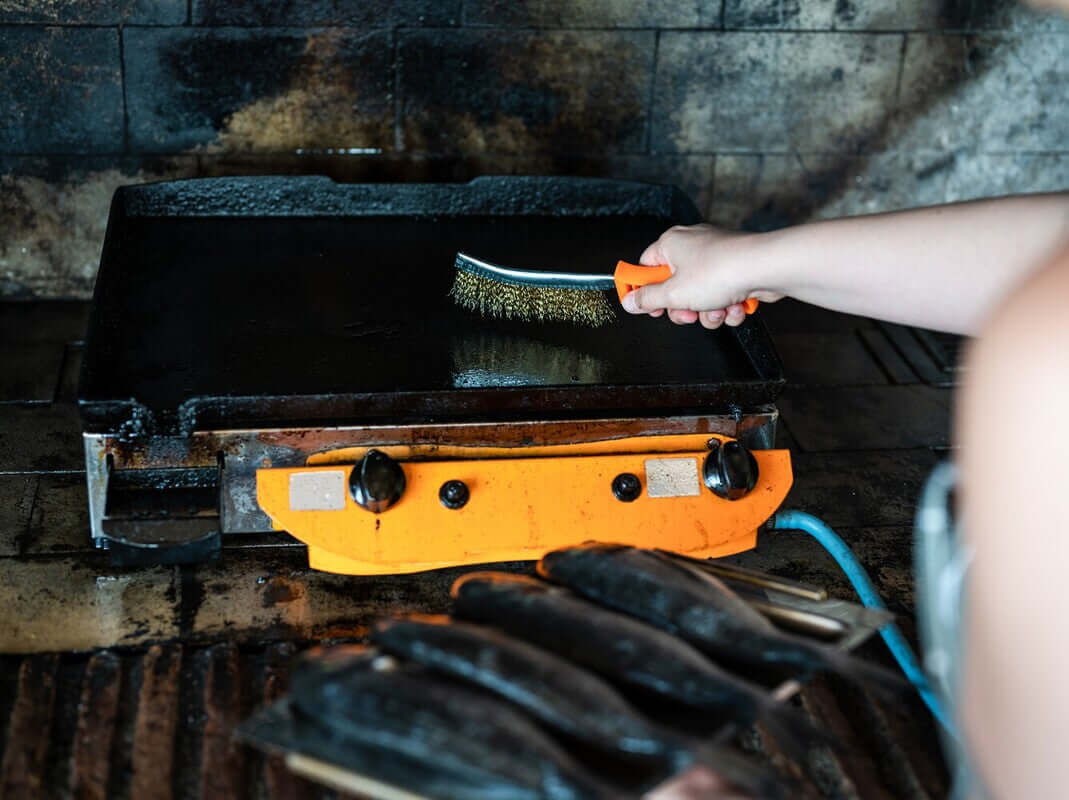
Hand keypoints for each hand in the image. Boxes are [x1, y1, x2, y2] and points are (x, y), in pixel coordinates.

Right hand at [620, 224, 783, 328]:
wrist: (765, 269)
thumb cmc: (720, 272)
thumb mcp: (674, 293)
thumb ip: (648, 299)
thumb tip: (630, 301)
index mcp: (671, 244)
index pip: (645, 267)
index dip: (643, 290)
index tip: (644, 307)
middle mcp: (693, 246)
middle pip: (673, 287)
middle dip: (683, 308)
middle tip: (689, 313)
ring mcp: (716, 258)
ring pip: (699, 296)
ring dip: (708, 312)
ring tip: (718, 309)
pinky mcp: (735, 270)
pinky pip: (721, 295)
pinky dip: (727, 306)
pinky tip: (735, 306)